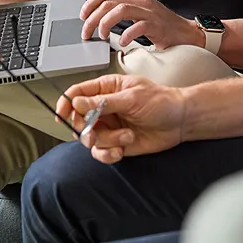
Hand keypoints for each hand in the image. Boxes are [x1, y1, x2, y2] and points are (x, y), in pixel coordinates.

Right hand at [57, 74, 186, 163]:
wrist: (180, 121)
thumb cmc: (161, 102)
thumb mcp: (132, 97)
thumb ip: (103, 102)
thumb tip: (77, 102)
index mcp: (106, 89)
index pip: (77, 93)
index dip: (66, 103)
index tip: (63, 115)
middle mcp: (104, 108)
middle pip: (78, 119)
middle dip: (85, 128)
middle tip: (94, 132)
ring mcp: (109, 126)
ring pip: (89, 138)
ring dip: (106, 140)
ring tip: (126, 136)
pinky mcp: (115, 143)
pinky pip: (100, 152)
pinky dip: (109, 153)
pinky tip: (122, 149)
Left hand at [80, 0, 202, 48]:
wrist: (186, 34)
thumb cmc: (161, 23)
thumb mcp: (139, 6)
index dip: (91, 3)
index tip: (82, 16)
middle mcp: (141, 0)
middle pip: (109, 3)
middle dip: (92, 18)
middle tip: (86, 32)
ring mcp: (150, 11)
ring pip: (120, 11)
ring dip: (104, 24)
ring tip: (100, 36)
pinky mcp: (156, 25)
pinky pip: (137, 27)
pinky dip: (126, 35)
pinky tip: (121, 42)